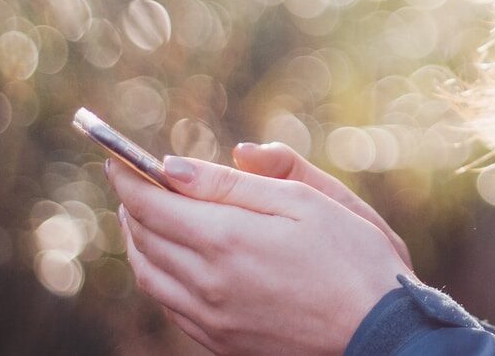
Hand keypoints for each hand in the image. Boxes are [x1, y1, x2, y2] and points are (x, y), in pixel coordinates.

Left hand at [108, 155, 408, 355]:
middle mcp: (207, 283)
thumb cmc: (354, 256)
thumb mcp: (305, 201)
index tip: (116, 157)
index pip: (153, 204)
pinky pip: (170, 305)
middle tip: (130, 181)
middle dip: (132, 205)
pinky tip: (171, 260)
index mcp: (227, 240)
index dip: (129, 178)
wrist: (378, 331)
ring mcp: (211, 319)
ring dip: (138, 241)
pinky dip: (157, 275)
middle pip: (144, 239)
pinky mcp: (221, 342)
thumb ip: (239, 182)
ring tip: (143, 216)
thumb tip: (175, 166)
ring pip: (150, 276)